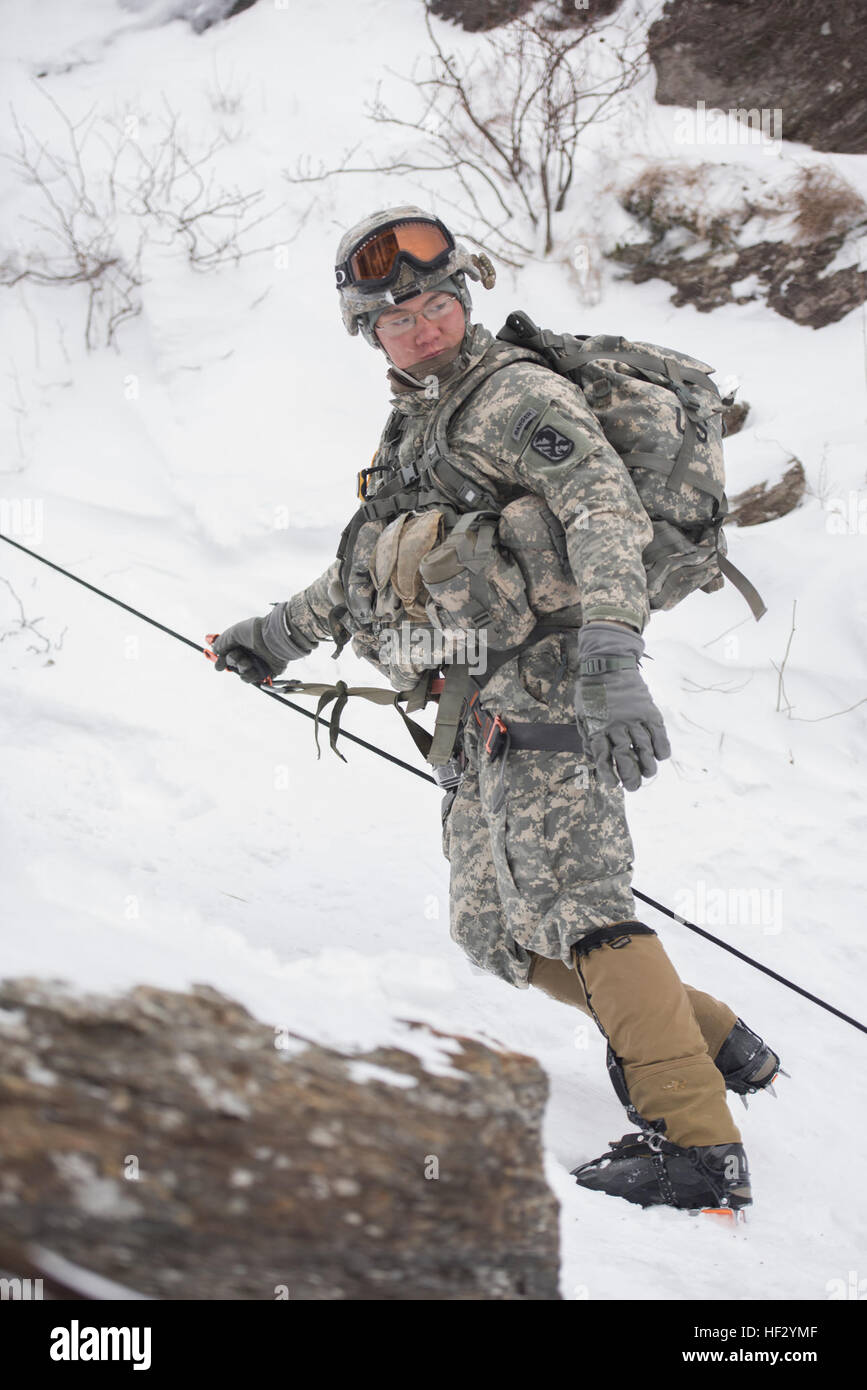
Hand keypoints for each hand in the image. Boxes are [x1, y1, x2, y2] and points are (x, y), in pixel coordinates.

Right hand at [211, 604, 312, 684]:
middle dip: (232, 661)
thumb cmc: (255, 632)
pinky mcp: (266, 672)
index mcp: (243, 643)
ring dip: (241, 668)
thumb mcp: (234, 633)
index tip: (219, 666)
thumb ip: (222, 642)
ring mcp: (258, 663)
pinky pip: (252, 679)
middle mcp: (250, 653)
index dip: (222, 661)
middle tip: (237, 657)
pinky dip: (249, 676)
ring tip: (247, 662)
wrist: (273, 639)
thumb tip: (215, 651)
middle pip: (234, 664)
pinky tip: (252, 669)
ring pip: (242, 673)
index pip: (229, 654)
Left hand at [574, 621, 670, 791]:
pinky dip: (662, 748)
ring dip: (648, 767)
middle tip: (633, 787)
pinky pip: (659, 734)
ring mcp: (634, 718)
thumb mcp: (582, 714)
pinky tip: (660, 756)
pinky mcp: (648, 711)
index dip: (608, 774)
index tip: (613, 784)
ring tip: (648, 774)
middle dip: (631, 777)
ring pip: (644, 749)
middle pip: (625, 757)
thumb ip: (588, 737)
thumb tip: (593, 758)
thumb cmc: (592, 692)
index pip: (603, 757)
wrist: (608, 665)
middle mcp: (616, 725)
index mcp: (597, 727)